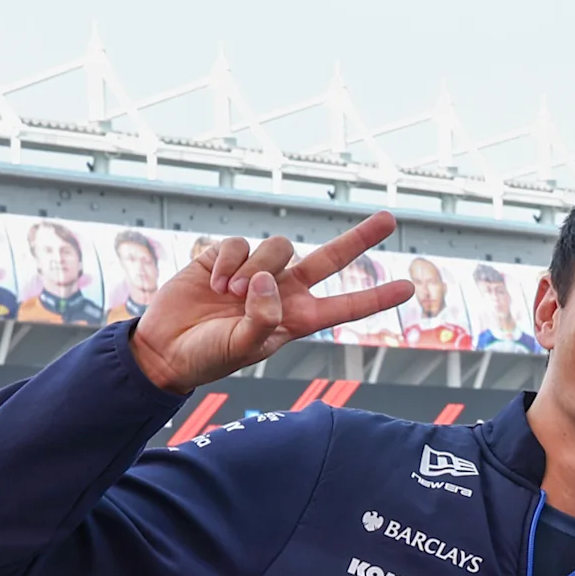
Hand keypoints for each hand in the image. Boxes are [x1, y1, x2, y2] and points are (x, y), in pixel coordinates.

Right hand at [130, 212, 412, 394]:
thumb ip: (262, 319)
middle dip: (359, 238)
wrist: (166, 348)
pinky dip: (226, 260)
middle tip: (391, 219)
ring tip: (229, 293)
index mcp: (297, 319)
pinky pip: (239, 243)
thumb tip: (269, 281)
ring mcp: (257, 272)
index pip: (345, 306)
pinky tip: (211, 282)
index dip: (375, 297)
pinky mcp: (226, 256)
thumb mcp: (242, 348)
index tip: (408, 287)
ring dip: (255, 267)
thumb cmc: (209, 356)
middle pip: (330, 259)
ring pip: (278, 246)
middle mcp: (284, 291)